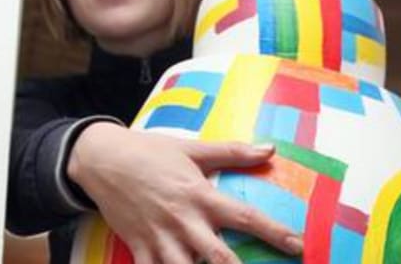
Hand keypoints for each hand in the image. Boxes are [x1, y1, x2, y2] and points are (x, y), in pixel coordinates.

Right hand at [67, 122, 303, 263]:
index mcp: (201, 195)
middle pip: (218, 256)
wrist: (102, 159)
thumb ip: (233, 152)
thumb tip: (270, 148)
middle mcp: (183, 220)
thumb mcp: (194, 149)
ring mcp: (160, 237)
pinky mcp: (139, 248)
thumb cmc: (152, 152)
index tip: (297, 246)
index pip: (245, 216)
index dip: (274, 233)